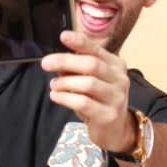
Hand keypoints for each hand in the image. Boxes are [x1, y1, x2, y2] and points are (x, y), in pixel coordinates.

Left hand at [41, 31, 135, 152]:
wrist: (115, 129)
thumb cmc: (99, 100)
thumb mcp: (91, 80)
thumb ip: (77, 69)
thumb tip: (57, 61)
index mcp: (116, 65)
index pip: (97, 50)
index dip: (80, 42)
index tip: (63, 36)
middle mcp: (121, 79)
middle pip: (92, 65)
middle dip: (66, 61)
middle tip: (45, 64)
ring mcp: (117, 98)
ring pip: (88, 84)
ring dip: (65, 83)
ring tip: (53, 86)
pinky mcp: (109, 115)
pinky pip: (84, 103)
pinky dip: (65, 98)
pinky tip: (56, 96)